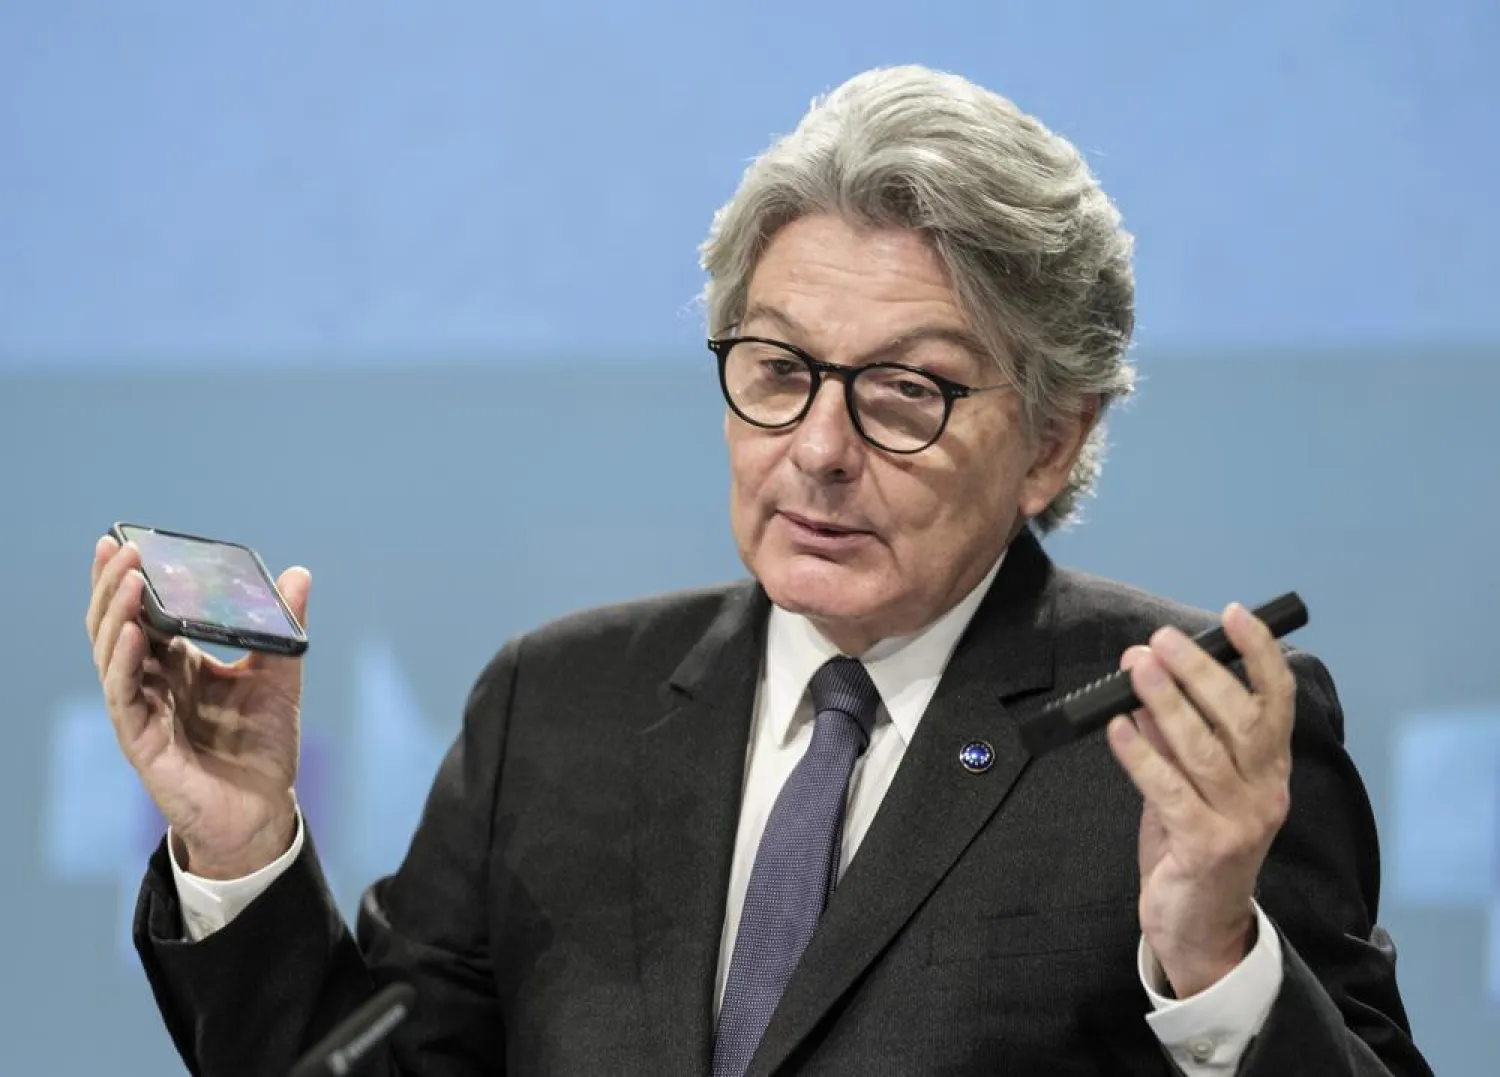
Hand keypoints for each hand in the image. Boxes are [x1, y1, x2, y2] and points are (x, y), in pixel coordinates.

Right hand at [85, 535, 308, 878]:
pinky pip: (125, 695)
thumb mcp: (279, 675)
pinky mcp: (142, 740)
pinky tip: (132, 632)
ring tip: (129, 577)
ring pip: (112, 654)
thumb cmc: (261, 746)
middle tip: (120, 545)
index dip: (129, 578)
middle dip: (113, 585)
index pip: (142, 613)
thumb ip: (284, 627)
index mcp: (178, 663)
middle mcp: (153, 682)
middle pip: (116, 625)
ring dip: (116, 613)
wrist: (264, 810)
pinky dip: (125, 661)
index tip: (126, 539)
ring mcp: (143, 710)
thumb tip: (300, 573)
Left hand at [1106, 603, 1294, 997]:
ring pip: (1204, 751)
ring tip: (1136, 668)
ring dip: (1166, 703)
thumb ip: (1175, 738)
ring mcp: (1240, 821)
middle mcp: (1265, 791)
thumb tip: (1146, 683)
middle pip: (1240, 719)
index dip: (1260, 654)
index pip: (1276, 701)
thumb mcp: (1191, 784)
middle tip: (1159, 641)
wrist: (1201, 927)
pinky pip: (1169, 792)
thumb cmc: (1194, 845)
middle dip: (1198, 673)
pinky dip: (1141, 755)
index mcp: (1270, 768)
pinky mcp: (1206, 847)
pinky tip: (1116, 728)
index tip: (1236, 615)